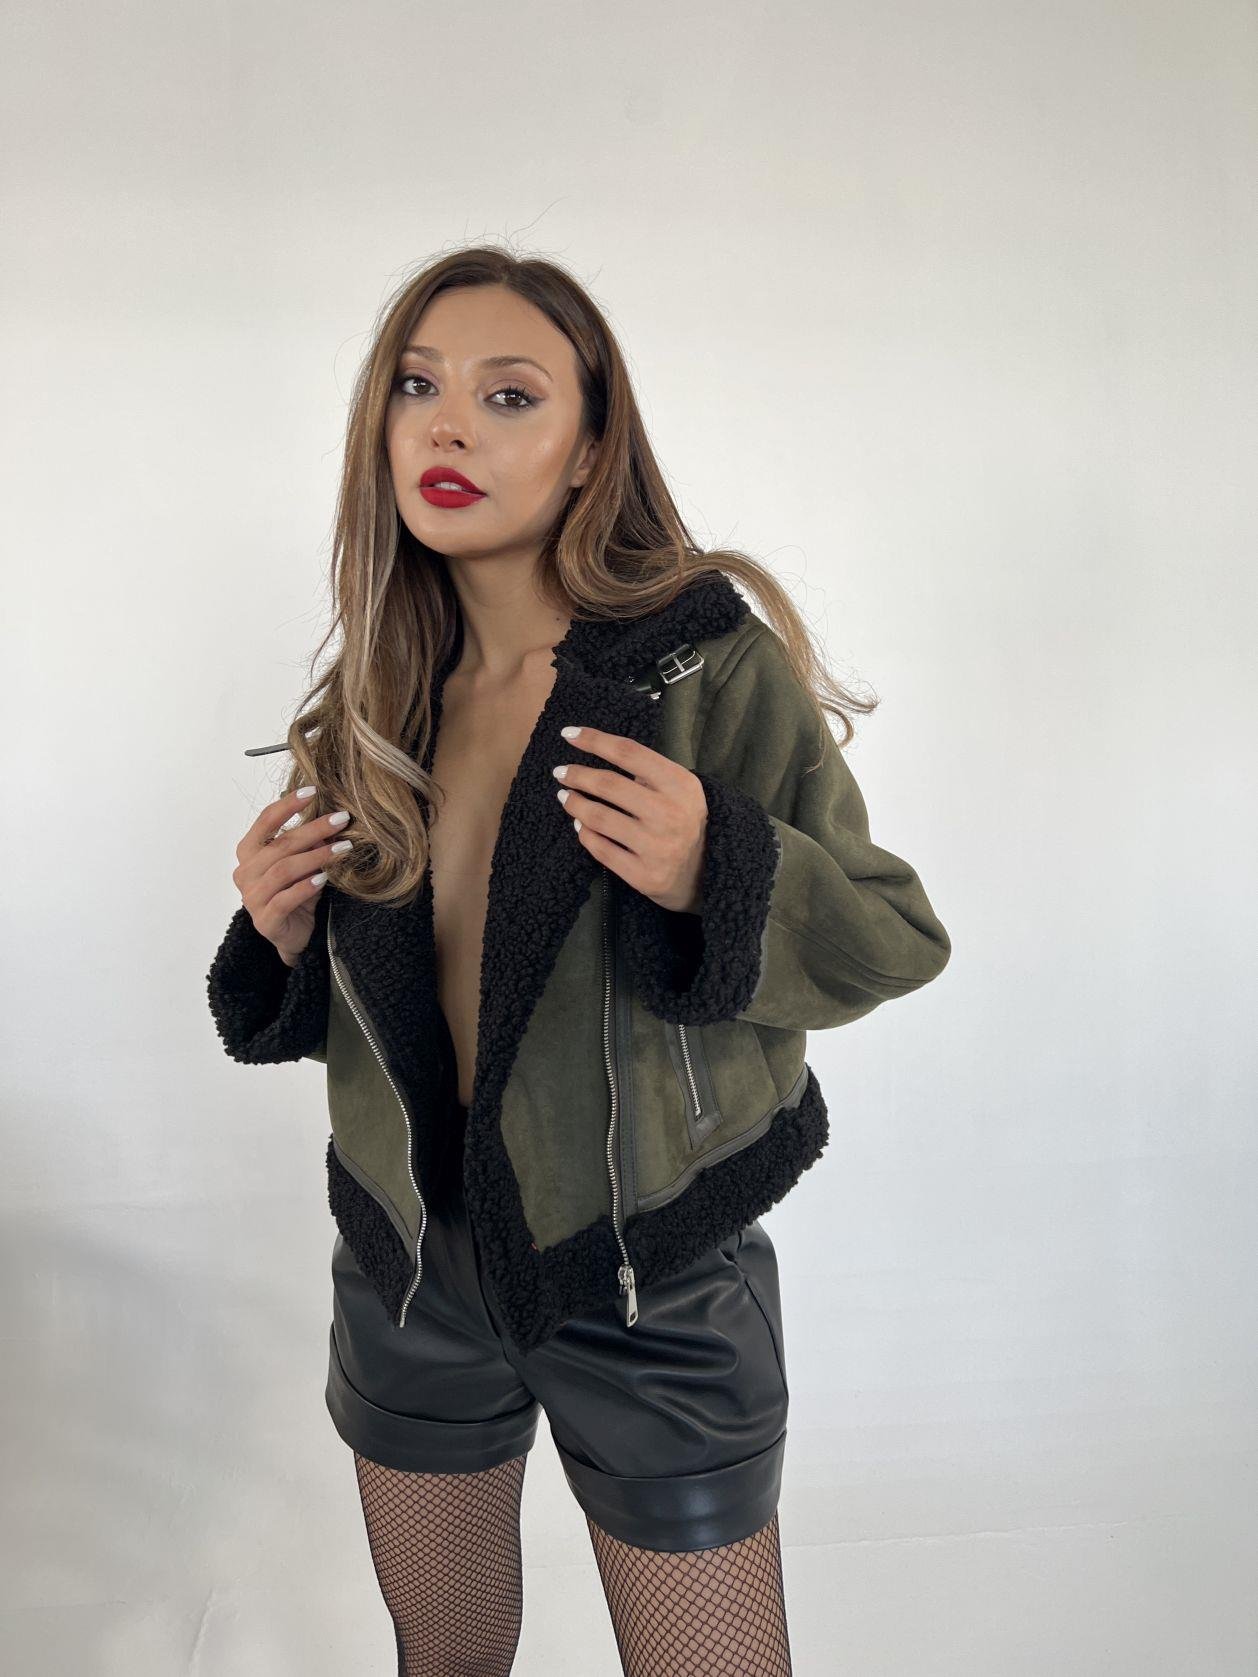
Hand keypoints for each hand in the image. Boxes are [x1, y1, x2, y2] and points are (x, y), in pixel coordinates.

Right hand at [231, 788, 353, 965]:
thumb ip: (310, 843)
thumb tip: (332, 818)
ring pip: (283, 870)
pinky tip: (324, 878)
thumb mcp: (305, 862)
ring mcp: (252, 898)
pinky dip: (305, 887)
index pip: (265, 821)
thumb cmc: (297, 892)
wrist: (294, 934)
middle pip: (280, 845)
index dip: (287, 805)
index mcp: (249, 852)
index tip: (312, 791)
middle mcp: (245, 873)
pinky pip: (284, 900)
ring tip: (343, 848)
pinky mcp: (265, 921)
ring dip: (316, 857)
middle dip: (313, 830)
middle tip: (341, 820)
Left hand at [552, 726, 706, 913]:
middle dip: (577, 774)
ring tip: (565, 796)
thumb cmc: (684, 820)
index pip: (629, 753)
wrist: (705, 872)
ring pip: (599, 818)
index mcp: (680, 784)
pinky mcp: (644, 875)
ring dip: (575, 803)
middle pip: (609, 784)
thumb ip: (649, 771)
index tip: (568, 734)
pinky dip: (584, 833)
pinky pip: (600, 849)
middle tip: (561, 772)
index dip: (594, 740)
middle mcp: (669, 814)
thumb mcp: (679, 789)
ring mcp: (656, 847)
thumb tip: (598, 751)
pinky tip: (580, 825)